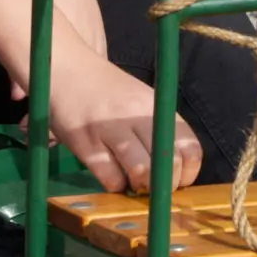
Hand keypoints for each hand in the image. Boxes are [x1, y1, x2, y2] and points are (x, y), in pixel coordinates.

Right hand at [48, 51, 201, 194]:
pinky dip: (115, 186)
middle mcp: (136, 116)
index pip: (190, 148)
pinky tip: (111, 177)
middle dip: (165, 185)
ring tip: (133, 183)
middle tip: (153, 188)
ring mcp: (109, 128)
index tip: (178, 181)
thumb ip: (160, 127)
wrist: (65, 68)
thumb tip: (177, 169)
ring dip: (141, 187)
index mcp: (157, 107)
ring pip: (142, 171)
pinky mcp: (84, 142)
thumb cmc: (107, 91)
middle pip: (168, 162)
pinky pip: (109, 177)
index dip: (188, 173)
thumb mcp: (142, 100)